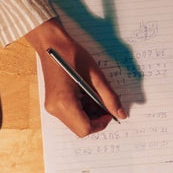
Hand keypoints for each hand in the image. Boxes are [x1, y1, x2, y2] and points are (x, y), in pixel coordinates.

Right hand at [24, 18, 125, 137]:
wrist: (51, 43)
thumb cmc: (72, 54)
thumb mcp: (96, 75)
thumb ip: (109, 97)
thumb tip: (120, 114)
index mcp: (64, 102)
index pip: (85, 128)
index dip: (101, 123)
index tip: (109, 112)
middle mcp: (55, 109)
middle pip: (80, 129)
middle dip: (96, 120)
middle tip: (104, 104)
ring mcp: (52, 107)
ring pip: (76, 123)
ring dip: (90, 114)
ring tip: (95, 95)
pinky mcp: (53, 103)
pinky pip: (70, 115)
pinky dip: (82, 109)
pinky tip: (86, 94)